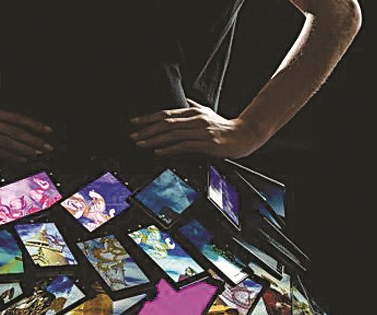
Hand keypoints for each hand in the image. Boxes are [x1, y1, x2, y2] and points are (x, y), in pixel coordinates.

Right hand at [0, 105, 53, 161]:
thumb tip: (11, 134)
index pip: (18, 118)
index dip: (34, 125)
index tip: (48, 131)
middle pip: (16, 131)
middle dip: (35, 139)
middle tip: (47, 146)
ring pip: (9, 141)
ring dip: (25, 148)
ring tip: (37, 153)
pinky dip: (12, 155)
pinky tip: (21, 159)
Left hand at [129, 99, 264, 158]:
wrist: (243, 135)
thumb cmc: (223, 126)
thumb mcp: (206, 113)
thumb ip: (192, 107)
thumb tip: (182, 101)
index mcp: (193, 111)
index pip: (166, 113)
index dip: (148, 118)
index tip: (134, 122)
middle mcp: (195, 119)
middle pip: (166, 123)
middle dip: (147, 129)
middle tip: (133, 135)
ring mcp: (200, 131)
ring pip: (172, 134)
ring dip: (154, 140)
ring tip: (141, 144)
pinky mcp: (206, 143)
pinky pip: (183, 145)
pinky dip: (169, 148)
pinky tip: (158, 151)